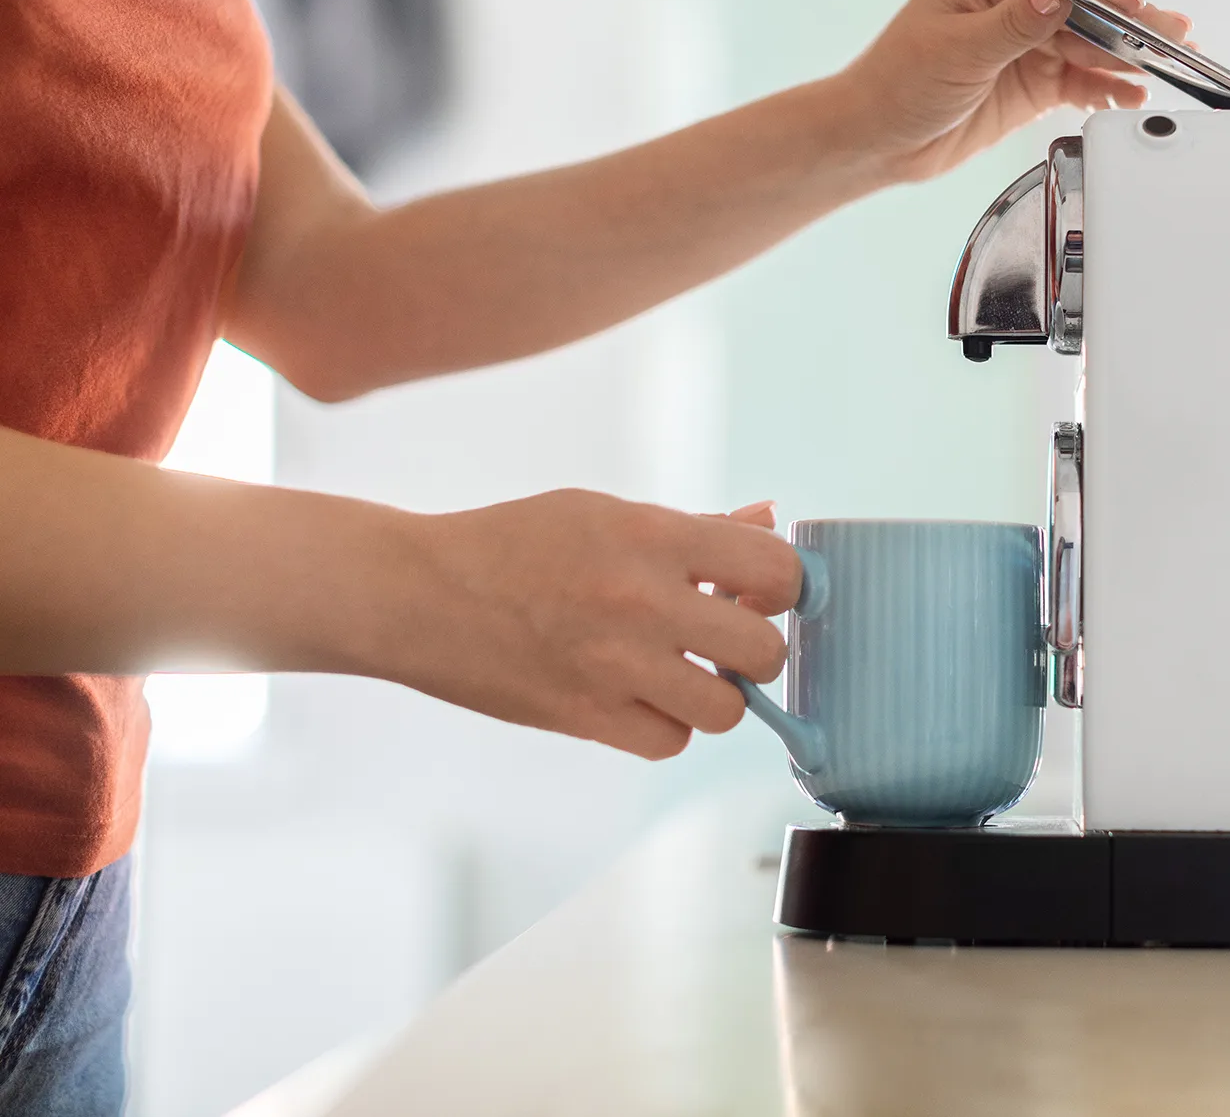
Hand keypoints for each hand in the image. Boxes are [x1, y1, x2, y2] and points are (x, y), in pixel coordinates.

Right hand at [401, 491, 801, 758]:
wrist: (418, 594)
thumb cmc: (516, 543)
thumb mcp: (606, 513)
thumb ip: (698, 526)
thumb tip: (768, 517)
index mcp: (652, 537)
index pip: (775, 568)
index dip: (787, 585)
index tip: (767, 592)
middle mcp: (641, 602)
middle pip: (765, 650)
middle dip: (758, 648)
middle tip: (729, 638)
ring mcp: (615, 667)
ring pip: (727, 710)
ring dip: (717, 694)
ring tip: (684, 671)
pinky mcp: (586, 719)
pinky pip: (671, 741)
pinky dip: (667, 725)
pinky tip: (643, 697)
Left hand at [842, 0, 1193, 182]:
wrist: (880, 140)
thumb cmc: (897, 84)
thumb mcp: (957, 51)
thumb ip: (1013, 24)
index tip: (1134, 6)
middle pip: (1083, 4)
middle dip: (1126, 24)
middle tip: (1171, 36)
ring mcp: (1028, 34)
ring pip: (1090, 41)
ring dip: (1125, 58)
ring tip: (1165, 66)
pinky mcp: (1037, 74)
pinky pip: (1083, 77)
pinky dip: (1107, 88)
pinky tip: (1131, 94)